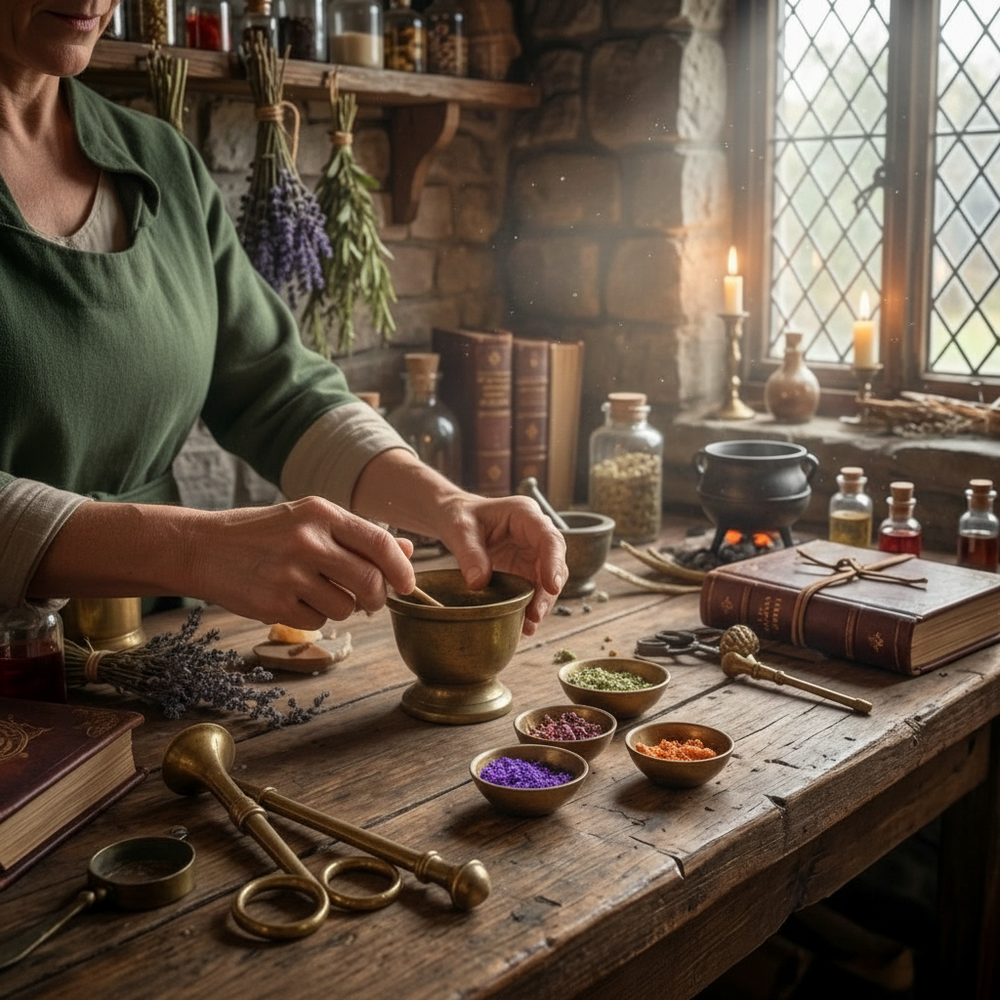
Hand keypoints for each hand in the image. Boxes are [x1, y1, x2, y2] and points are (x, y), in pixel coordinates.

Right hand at [30, 496, 414, 629]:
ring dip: (342, 608)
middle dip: (378, 597)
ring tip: (318, 591)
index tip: (407, 584)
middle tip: (371, 600)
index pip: (379, 542)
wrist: (203, 548)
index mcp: (321, 513)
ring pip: (346, 608)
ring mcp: (289, 574)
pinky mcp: (273, 604)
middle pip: (369, 582)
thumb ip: (359, 536)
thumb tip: (407, 552)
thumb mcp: (311, 521)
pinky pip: (317, 622)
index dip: (402, 568)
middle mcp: (307, 541)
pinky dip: (314, 617)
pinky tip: (294, 599)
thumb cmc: (266, 533)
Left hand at [433, 494, 566, 635]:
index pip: (549, 538)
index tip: (552, 586)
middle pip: (554, 563)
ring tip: (529, 625)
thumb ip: (469, 553)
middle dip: (548, 591)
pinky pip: (533, 590)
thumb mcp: (459, 529)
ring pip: (546, 580)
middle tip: (536, 614)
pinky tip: (523, 625)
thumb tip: (478, 584)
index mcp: (524, 515)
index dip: (554, 562)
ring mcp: (531, 553)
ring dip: (541, 603)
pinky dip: (529, 607)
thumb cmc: (460, 515)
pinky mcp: (524, 570)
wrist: (455, 520)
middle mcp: (534, 534)